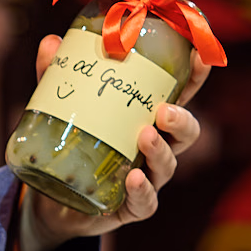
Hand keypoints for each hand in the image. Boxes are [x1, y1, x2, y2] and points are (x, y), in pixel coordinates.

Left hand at [18, 1, 209, 250]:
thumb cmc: (69, 143)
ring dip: (160, 151)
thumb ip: (56, 76)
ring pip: (168, 165)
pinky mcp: (130, 207)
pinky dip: (142, 191)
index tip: (200, 56)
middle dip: (182, 119)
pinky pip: (145, 203)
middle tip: (164, 109)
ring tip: (144, 136)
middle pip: (186, 132)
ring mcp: (146, 179)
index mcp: (147, 117)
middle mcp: (155, 147)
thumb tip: (51, 43)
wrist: (50, 200)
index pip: (181, 94)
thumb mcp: (59, 106)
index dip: (195, 76)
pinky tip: (134, 180)